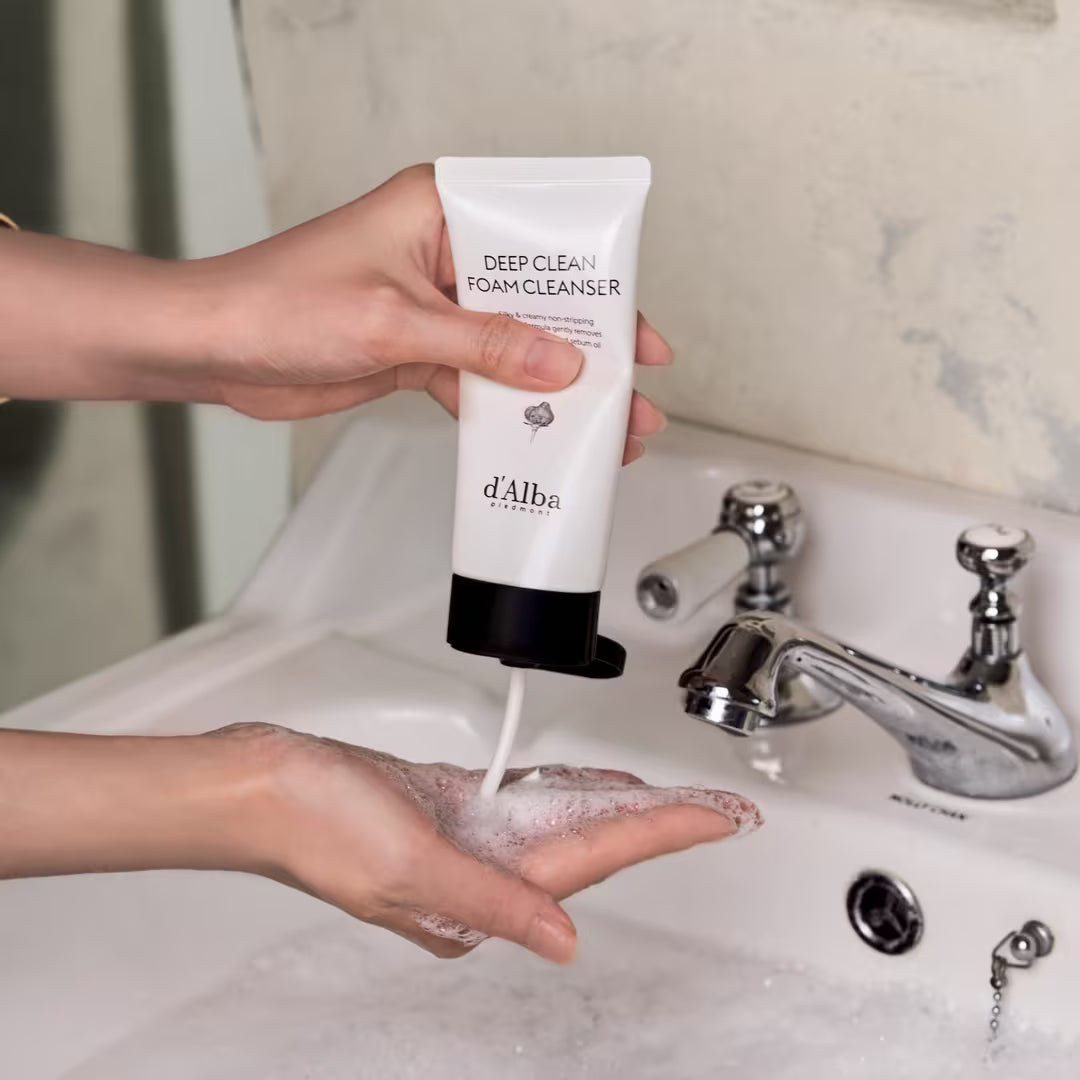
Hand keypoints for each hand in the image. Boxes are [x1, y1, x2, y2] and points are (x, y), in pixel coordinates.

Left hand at [0, 166, 669, 462]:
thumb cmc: (276, 302)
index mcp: (440, 211)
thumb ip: (484, 344)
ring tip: (600, 427)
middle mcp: (442, 253)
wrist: (211, 349)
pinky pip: (478, 378)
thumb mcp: (395, 323)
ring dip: (550, 390)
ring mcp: (431, 305)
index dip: (598, 289)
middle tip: (631, 394)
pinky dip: (505, 408)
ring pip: (512, 347)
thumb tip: (559, 361)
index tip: (637, 332)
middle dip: (585, 352)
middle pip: (536, 302)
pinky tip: (537, 434)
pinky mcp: (417, 349)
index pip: (542, 243)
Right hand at [237, 725, 758, 962]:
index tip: (715, 819)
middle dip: (654, 827)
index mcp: (477, 895)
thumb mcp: (411, 863)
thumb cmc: (318, 823)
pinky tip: (581, 782)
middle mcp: (479, 876)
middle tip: (712, 810)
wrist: (263, 786)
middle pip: (588, 847)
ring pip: (558, 825)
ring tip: (666, 799)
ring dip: (613, 809)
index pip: (593, 863)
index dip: (661, 835)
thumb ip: (492, 902)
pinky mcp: (445, 808)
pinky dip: (557, 790)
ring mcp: (464, 842)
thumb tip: (564, 941)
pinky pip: (519, 803)